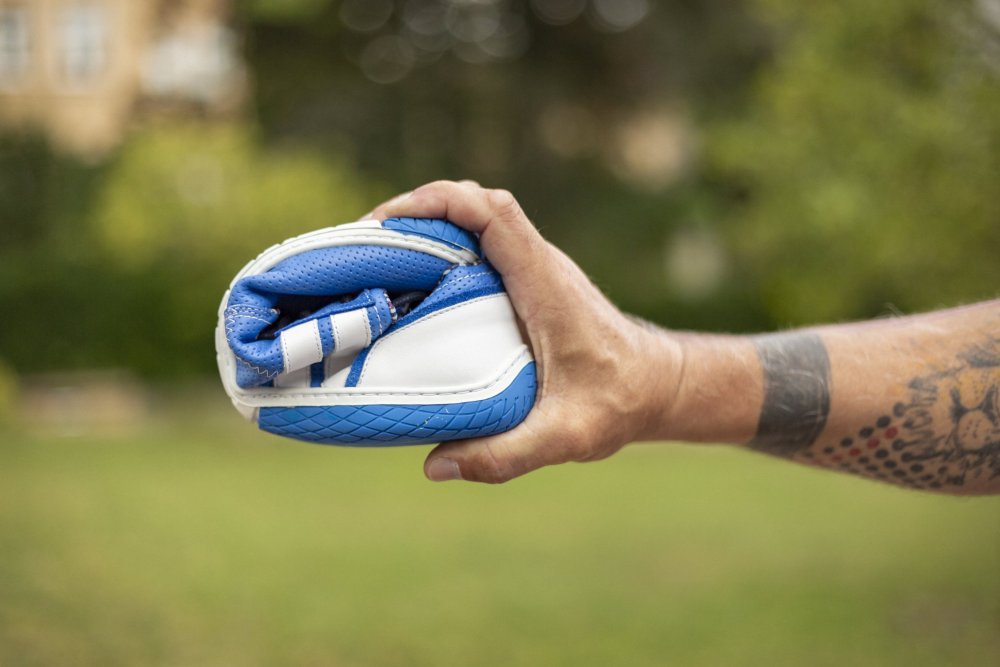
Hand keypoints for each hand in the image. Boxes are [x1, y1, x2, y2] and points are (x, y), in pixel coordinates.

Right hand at [371, 181, 681, 482]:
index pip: (492, 212)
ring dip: (424, 230)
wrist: (657, 385)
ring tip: (373, 264)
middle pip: (473, 205)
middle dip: (414, 213)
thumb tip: (435, 467)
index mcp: (544, 282)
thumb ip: (506, 454)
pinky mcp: (527, 284)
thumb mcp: (567, 436)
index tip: (385, 222)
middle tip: (362, 248)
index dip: (435, 202)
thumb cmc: (618, 402)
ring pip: (474, 223)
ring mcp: (533, 270)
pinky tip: (409, 290)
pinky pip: (478, 249)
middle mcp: (538, 264)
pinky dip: (440, 253)